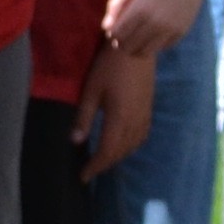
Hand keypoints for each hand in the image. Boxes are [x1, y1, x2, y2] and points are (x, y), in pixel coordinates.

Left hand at [74, 41, 158, 178]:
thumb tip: (75, 141)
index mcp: (119, 118)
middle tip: (90, 170)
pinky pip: (141, 135)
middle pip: (120, 151)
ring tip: (104, 159)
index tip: (83, 176)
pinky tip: (124, 143)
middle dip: (105, 164)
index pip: (107, 151)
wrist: (136, 47)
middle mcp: (134, 121)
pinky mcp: (148, 108)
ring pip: (132, 145)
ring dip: (118, 156)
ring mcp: (144, 115)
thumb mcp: (91, 90)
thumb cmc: (109, 66)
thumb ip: (84, 117)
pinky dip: (131, 145)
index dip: (94, 166)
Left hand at [104, 0, 210, 56]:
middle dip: (121, 44)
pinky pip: (161, 47)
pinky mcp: (181, 32)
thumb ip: (115, 5)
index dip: (112, 35)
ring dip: (135, 49)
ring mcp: (170, 29)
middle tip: (120, 38)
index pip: (118, 34)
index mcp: (141, 9)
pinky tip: (151, 33)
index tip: (112, 30)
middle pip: (130, 47)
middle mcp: (157, 22)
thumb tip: (106, 28)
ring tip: (133, 40)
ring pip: (146, 52)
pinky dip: (152, 44)